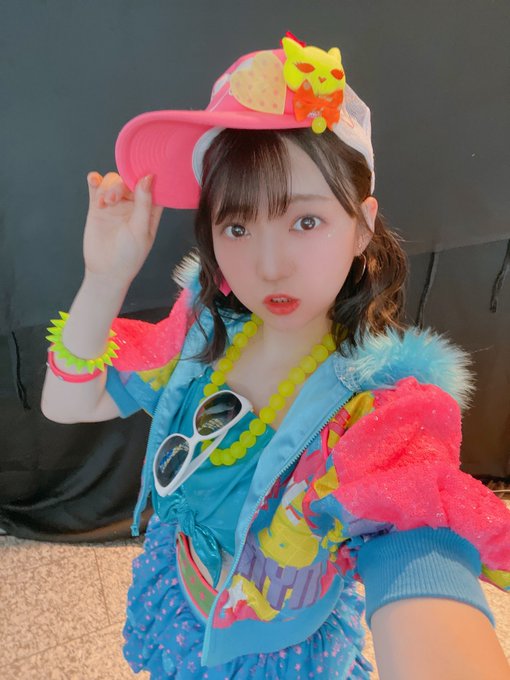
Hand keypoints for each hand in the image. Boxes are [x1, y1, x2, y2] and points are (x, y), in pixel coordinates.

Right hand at [83, 171, 163, 286]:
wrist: (106, 271)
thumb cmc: (129, 256)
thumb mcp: (140, 230)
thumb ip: (144, 204)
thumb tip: (147, 178)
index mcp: (149, 210)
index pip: (152, 186)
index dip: (148, 175)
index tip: (142, 169)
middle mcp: (133, 205)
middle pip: (129, 181)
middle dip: (121, 185)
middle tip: (113, 199)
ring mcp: (115, 205)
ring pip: (113, 182)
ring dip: (108, 187)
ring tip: (104, 203)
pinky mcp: (98, 207)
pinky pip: (96, 188)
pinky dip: (95, 181)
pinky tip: (93, 180)